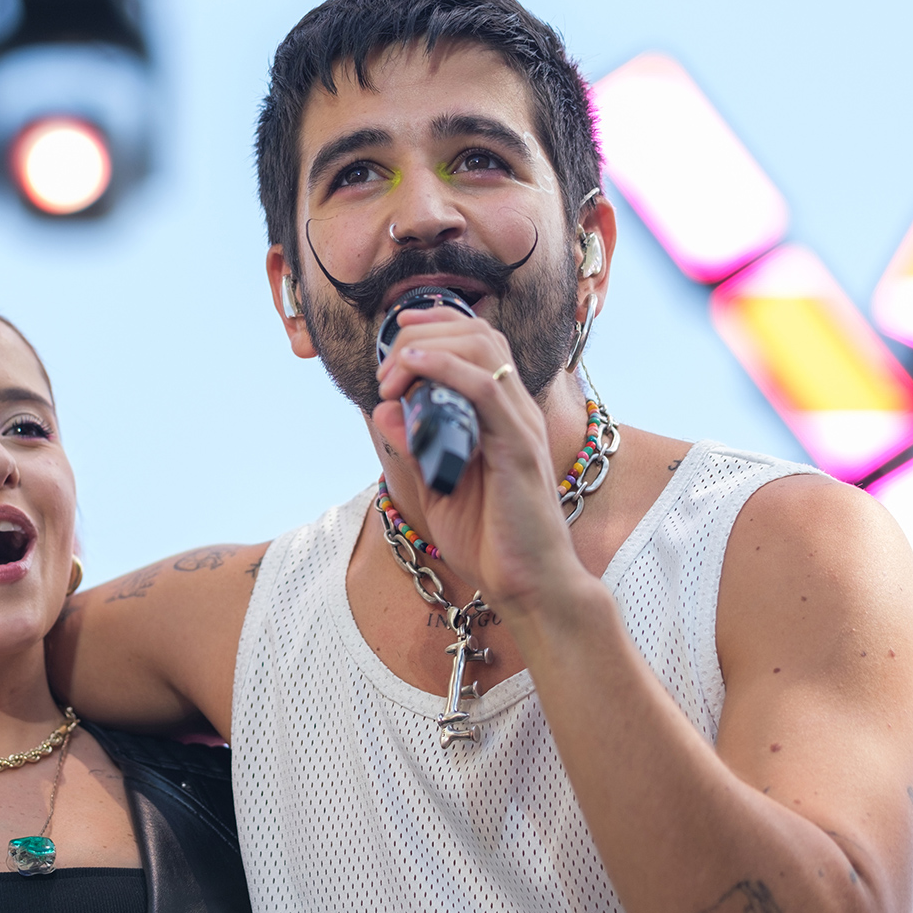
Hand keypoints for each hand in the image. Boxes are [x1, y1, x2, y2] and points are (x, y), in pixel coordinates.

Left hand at [374, 306, 598, 621]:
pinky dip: (444, 368)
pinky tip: (413, 369)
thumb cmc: (488, 540)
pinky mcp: (518, 448)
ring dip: (426, 347)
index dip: (435, 325)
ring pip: (481, 348)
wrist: (528, 587)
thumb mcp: (435, 485)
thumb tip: (384, 407)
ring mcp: (520, 425)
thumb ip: (412, 445)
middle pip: (476, 333)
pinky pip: (484, 389)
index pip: (477, 341)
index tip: (393, 342)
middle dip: (421, 333)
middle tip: (384, 369)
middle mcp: (516, 409)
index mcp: (502, 412)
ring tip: (391, 374)